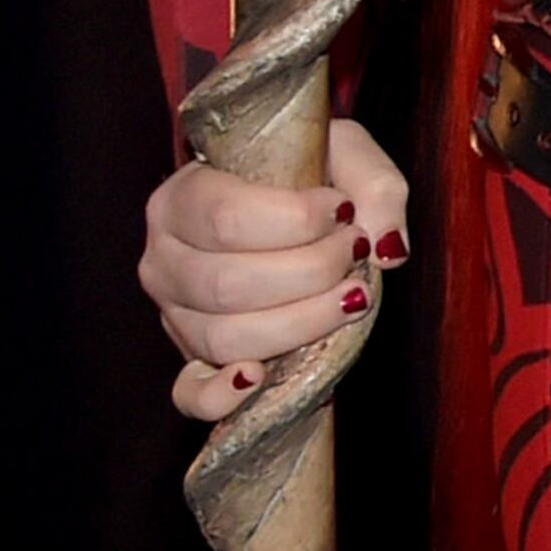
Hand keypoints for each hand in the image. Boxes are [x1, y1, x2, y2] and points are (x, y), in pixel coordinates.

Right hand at [140, 114, 408, 416]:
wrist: (290, 207)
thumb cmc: (308, 174)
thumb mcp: (345, 154)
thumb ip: (375, 186)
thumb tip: (386, 249)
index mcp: (181, 199)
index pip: (226, 218)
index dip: (297, 221)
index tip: (343, 211)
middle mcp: (164, 259)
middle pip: (227, 283)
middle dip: (311, 270)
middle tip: (353, 250)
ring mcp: (173, 314)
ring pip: (225, 337)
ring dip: (303, 321)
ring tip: (350, 295)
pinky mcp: (192, 358)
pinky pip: (191, 394)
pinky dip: (222, 396)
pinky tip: (259, 376)